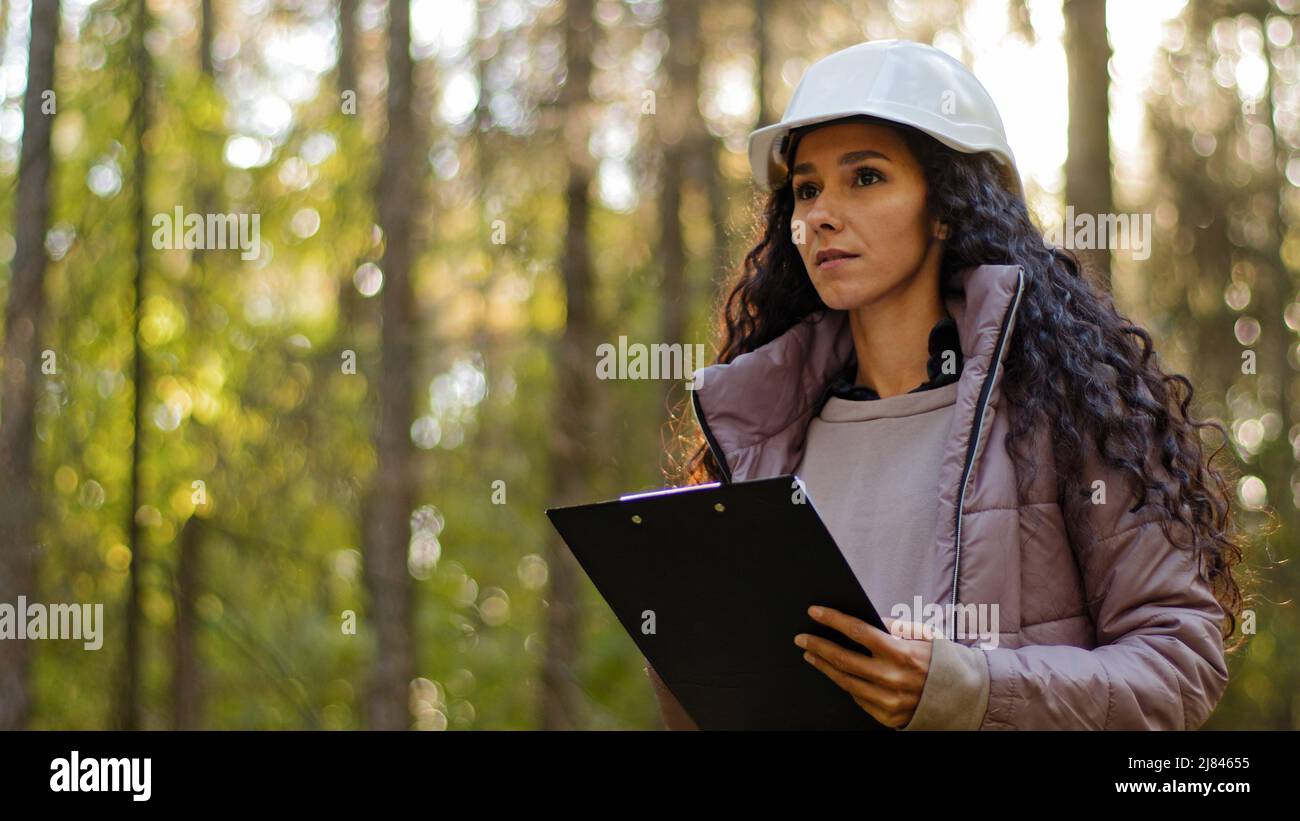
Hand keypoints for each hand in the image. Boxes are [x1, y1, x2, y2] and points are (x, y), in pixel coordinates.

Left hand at [794, 605, 936, 728]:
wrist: (963, 698)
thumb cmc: (941, 661)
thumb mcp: (925, 635)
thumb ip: (896, 626)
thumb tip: (870, 618)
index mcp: (901, 652)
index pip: (858, 631)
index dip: (833, 620)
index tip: (815, 612)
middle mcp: (892, 678)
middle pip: (843, 659)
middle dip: (818, 645)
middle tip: (802, 638)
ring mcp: (888, 700)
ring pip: (845, 681)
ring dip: (824, 666)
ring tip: (811, 654)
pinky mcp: (886, 716)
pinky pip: (858, 698)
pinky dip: (844, 683)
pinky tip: (835, 673)